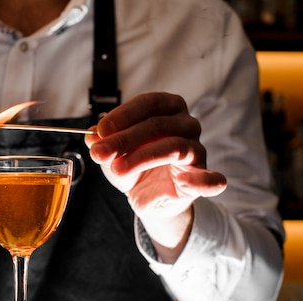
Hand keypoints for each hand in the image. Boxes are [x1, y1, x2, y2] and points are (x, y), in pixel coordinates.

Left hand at [85, 92, 226, 260]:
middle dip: (124, 139)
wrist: (147, 196)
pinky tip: (183, 181)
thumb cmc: (133, 166)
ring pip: (173, 146)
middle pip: (157, 124)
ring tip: (117, 169)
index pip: (148, 103)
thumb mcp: (113, 154)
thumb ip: (103, 143)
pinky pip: (210, 179)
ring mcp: (197, 150)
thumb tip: (91, 137)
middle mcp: (186, 124)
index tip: (100, 130)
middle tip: (99, 153)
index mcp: (167, 108)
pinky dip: (201, 180)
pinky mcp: (202, 178)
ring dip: (140, 158)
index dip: (123, 115)